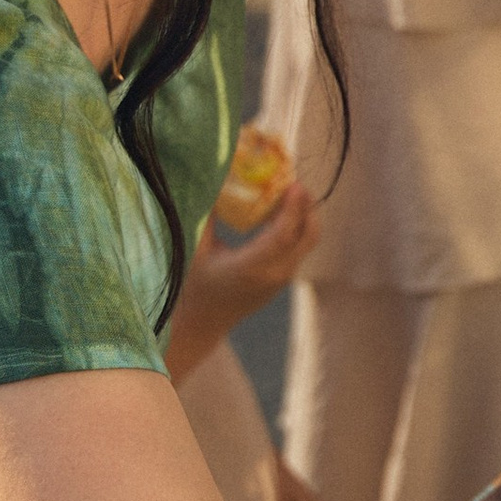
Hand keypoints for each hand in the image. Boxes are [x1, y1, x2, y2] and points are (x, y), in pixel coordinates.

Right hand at [163, 177, 319, 379]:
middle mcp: (273, 275)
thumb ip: (207, 214)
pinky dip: (297, 228)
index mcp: (250, 267)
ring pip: (306, 243)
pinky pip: (298, 250)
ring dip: (304, 216)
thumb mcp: (194, 248)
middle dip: (307, 207)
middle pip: (307, 236)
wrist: (201, 323)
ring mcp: (281, 280)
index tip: (294, 183)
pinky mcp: (282, 281)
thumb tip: (215, 177)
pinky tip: (281, 213)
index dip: (293, 207)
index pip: (284, 234)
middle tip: (296, 183)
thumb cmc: (192, 284)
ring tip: (290, 193)